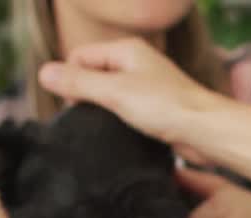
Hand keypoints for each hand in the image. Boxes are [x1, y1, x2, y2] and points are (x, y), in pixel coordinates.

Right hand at [37, 37, 222, 148]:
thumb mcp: (114, 92)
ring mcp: (146, 87)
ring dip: (102, 111)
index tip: (73, 103)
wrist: (206, 132)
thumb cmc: (167, 107)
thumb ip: (79, 82)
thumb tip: (44, 74)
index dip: (70, 78)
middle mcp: (137, 64)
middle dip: (84, 95)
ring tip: (106, 127)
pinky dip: (118, 122)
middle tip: (88, 117)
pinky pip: (125, 111)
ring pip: (109, 96)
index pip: (80, 56)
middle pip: (93, 75)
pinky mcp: (154, 110)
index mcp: (126, 50)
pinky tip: (120, 135)